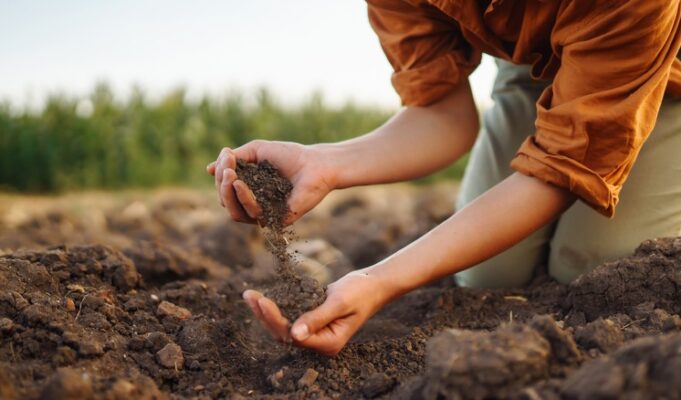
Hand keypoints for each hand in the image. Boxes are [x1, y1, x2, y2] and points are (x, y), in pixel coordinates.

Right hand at [207, 140, 334, 224]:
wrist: (315, 163)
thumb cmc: (289, 155)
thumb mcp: (256, 150)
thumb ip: (233, 159)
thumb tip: (208, 169)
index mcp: (249, 189)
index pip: (225, 189)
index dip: (220, 175)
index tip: (226, 157)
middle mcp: (254, 204)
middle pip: (226, 202)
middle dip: (222, 184)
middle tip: (227, 168)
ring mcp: (265, 214)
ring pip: (234, 213)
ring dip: (227, 194)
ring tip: (231, 175)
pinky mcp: (276, 221)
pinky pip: (252, 214)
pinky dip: (243, 198)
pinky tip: (241, 184)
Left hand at [242, 270, 389, 355]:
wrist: (374, 283)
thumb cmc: (360, 291)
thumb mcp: (339, 302)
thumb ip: (317, 318)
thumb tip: (294, 334)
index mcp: (328, 343)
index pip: (294, 336)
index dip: (275, 320)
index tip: (262, 301)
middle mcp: (320, 343)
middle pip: (284, 334)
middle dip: (265, 316)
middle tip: (249, 296)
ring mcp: (316, 334)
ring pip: (284, 327)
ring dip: (266, 312)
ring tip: (250, 296)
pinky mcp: (313, 322)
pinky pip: (290, 318)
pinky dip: (277, 308)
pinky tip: (262, 298)